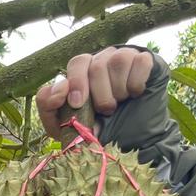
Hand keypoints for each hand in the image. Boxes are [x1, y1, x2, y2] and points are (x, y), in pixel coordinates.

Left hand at [36, 46, 153, 139]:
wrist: (130, 139)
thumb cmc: (95, 129)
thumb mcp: (64, 125)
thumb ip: (49, 106)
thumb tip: (58, 90)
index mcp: (82, 72)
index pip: (77, 63)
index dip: (76, 82)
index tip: (77, 103)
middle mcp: (102, 60)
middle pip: (97, 64)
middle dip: (100, 93)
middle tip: (105, 110)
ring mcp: (125, 57)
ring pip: (118, 61)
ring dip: (118, 90)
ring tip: (120, 104)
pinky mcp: (146, 60)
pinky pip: (140, 62)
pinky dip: (136, 83)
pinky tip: (135, 94)